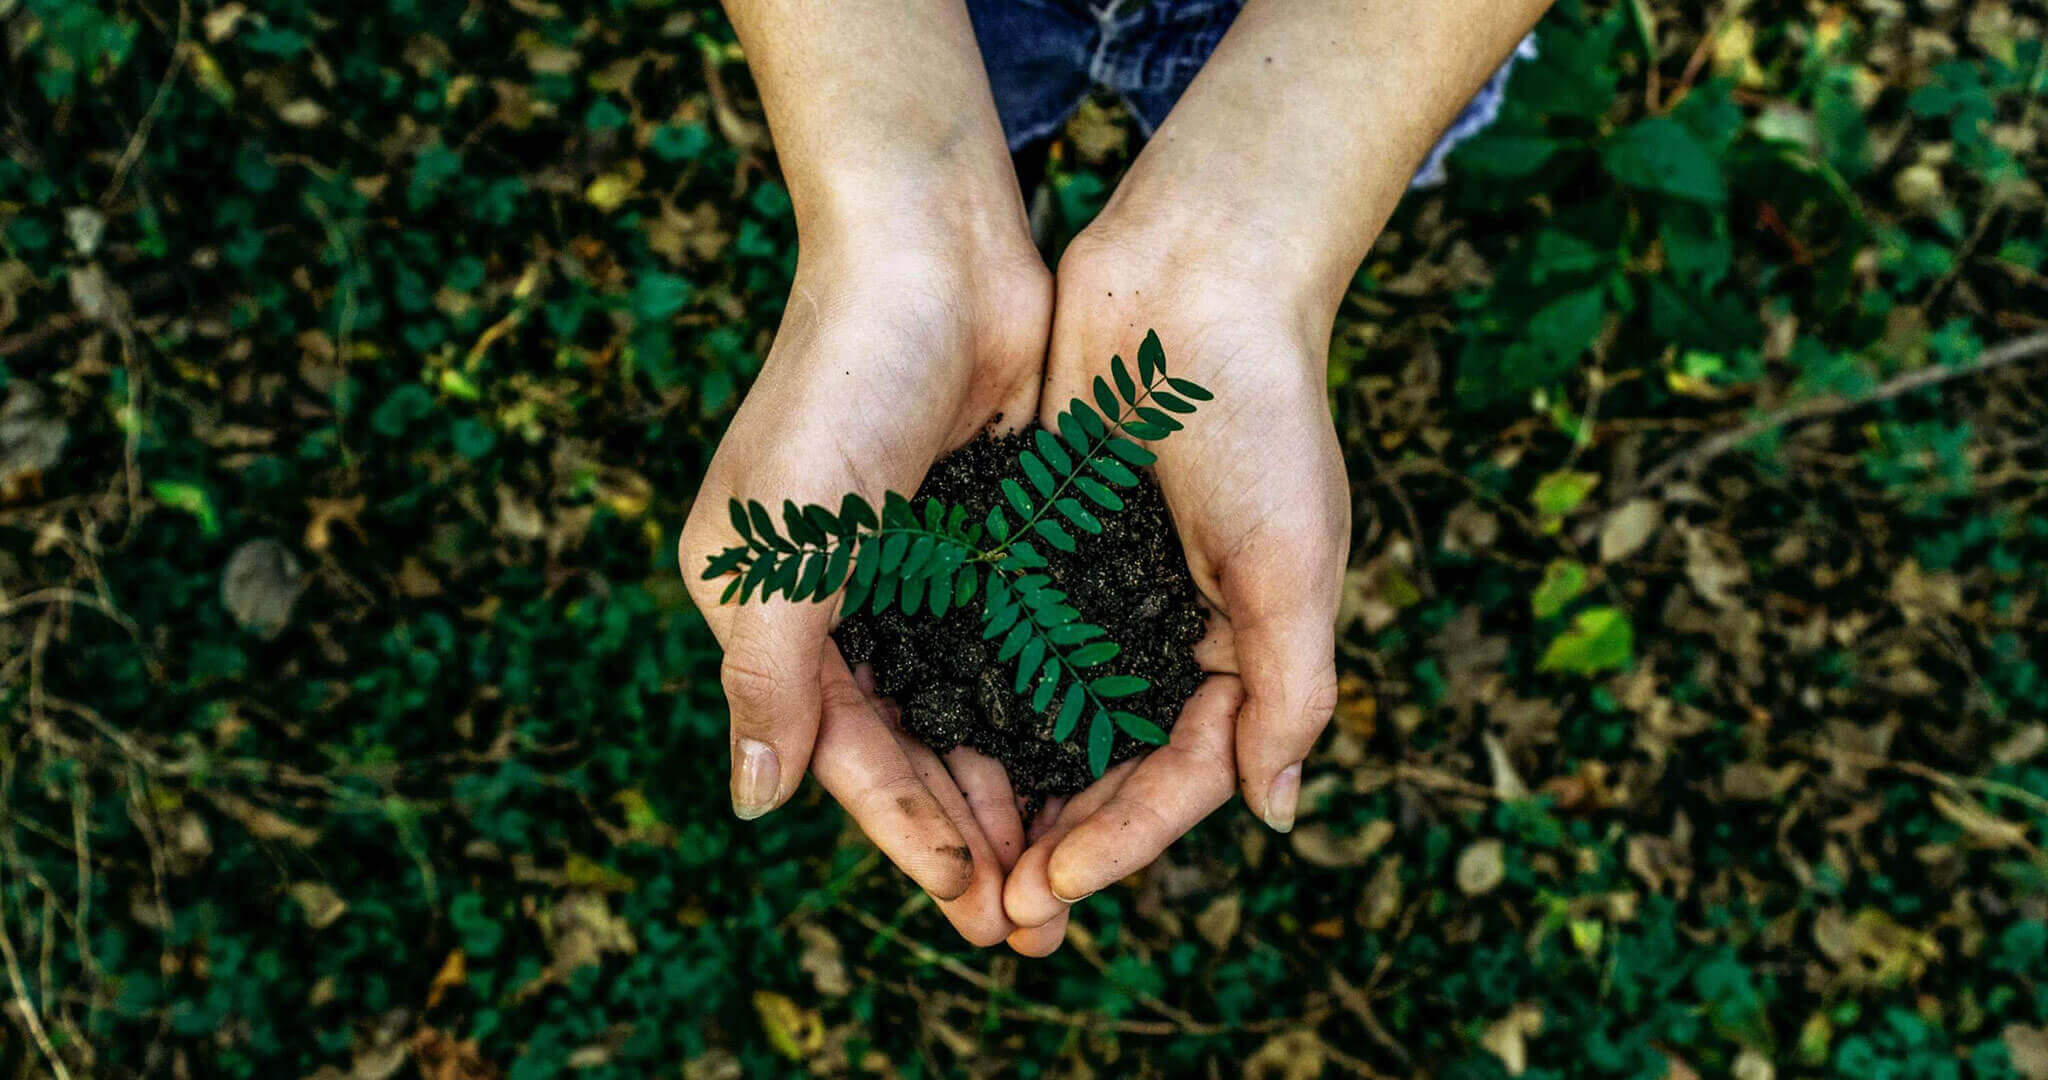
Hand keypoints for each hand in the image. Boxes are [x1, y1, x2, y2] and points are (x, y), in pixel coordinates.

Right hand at [680, 229, 1050, 946]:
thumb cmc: (840, 384)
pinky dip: (1047, 706)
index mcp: (770, 608)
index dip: (905, 830)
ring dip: (1013, 785)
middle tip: (1032, 918)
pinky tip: (1095, 759)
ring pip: (969, 708)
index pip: (842, 750)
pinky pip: (1017, 646)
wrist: (932, 248)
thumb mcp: (783, 540)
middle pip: (910, 745)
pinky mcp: (987, 536)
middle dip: (967, 831)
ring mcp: (918, 570)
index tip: (972, 898)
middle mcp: (841, 601)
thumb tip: (753, 803)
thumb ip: (768, 674)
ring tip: (1068, 864)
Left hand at [1001, 222, 1348, 954]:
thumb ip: (1289, 689)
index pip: (1179, 777)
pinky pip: (1001, 639)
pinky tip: (923, 742)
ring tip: (955, 858)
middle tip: (995, 913)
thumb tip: (1275, 814)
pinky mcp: (1040, 542)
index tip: (1050, 887)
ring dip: (1007, 789)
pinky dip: (971, 695)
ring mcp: (1098, 590)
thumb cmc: (1261, 415)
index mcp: (1240, 648)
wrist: (1195, 276)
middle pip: (1106, 767)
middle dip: (1057, 841)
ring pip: (1045, 718)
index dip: (1120, 842)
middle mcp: (1166, 632)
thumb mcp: (1292, 562)